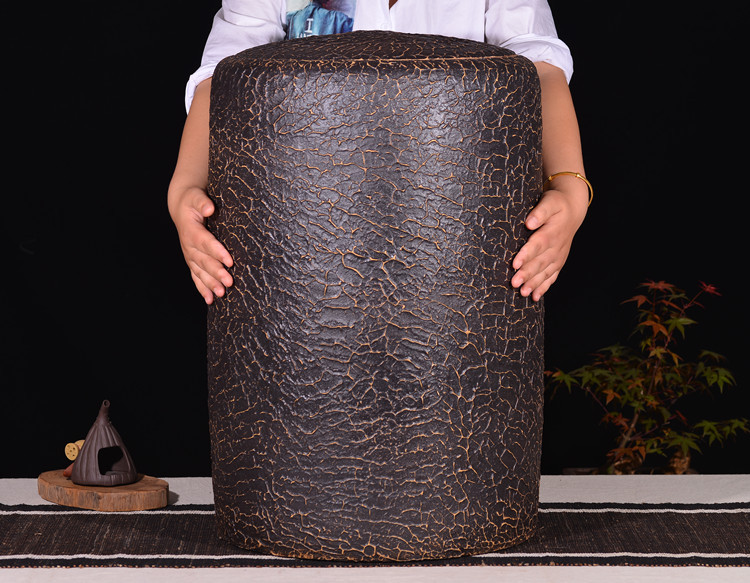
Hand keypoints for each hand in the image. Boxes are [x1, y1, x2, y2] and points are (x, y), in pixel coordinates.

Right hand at [169, 185, 233, 303]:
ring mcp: (190, 255)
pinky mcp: (192, 261)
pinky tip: (211, 300)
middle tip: (229, 282)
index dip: (217, 252)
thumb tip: (209, 208)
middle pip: (204, 261)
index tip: (229, 261)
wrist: (182, 207)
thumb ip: (202, 202)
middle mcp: (188, 245)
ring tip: (222, 294)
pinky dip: (203, 289)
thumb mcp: (196, 196)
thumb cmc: (192, 201)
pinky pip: (196, 277)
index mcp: (191, 230)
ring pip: (200, 272)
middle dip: (216, 273)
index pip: (205, 242)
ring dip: (211, 284)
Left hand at [511, 182, 587, 300]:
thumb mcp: (550, 202)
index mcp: (552, 232)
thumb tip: (529, 222)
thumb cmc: (557, 204)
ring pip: (545, 272)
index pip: (537, 245)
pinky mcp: (558, 261)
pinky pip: (552, 276)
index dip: (526, 255)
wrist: (573, 210)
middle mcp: (556, 247)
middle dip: (527, 274)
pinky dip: (544, 287)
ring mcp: (558, 256)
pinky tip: (534, 297)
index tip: (515, 264)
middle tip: (514, 283)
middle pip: (540, 262)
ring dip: (534, 284)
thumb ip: (540, 211)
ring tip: (523, 293)